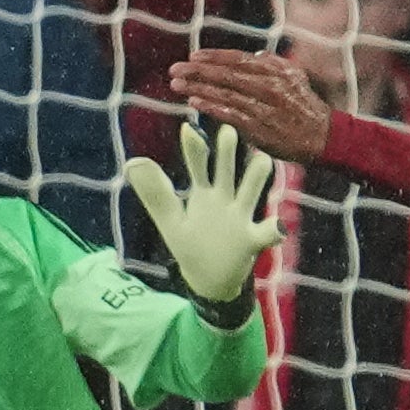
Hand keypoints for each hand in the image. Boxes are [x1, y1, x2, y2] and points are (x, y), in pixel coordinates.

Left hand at [124, 122, 280, 304]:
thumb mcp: (170, 221)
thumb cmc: (191, 246)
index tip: (189, 128)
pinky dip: (274, 229)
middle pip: (226, 171)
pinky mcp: (253, 239)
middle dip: (227, 152)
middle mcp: (224, 199)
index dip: (194, 148)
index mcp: (202, 194)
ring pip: (250, 192)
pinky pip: (266, 232)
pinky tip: (277, 225)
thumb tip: (132, 162)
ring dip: (256, 177)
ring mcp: (240, 217)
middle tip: (227, 130)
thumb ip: (155, 194)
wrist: (210, 281)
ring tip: (262, 160)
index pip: (198, 165)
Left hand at [168, 49, 333, 163]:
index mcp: (274, 70)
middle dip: (197, 71)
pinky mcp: (258, 127)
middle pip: (226, 74)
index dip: (213, 57)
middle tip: (175, 69)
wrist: (321, 136)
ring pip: (224, 93)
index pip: (237, 59)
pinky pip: (230, 114)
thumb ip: (272, 63)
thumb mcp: (293, 76)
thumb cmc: (304, 105)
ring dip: (198, 88)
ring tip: (177, 85)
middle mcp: (268, 85)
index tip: (193, 56)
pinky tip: (194, 102)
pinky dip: (211, 107)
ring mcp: (263, 106)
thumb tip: (252, 54)